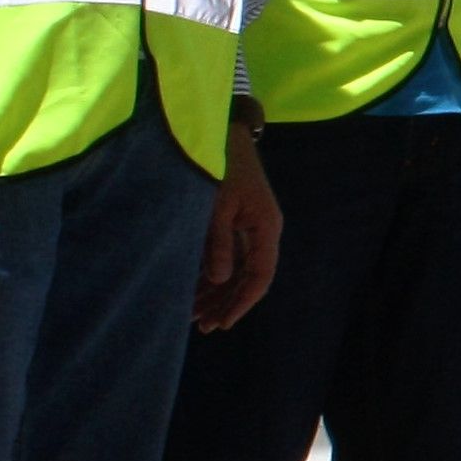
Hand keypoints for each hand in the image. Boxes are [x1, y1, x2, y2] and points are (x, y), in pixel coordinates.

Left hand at [197, 120, 285, 331]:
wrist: (225, 134)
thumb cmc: (222, 165)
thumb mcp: (217, 204)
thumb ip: (218, 243)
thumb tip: (220, 279)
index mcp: (266, 228)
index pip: (259, 277)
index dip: (241, 302)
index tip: (223, 323)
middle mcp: (263, 233)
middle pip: (249, 278)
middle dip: (226, 303)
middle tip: (203, 326)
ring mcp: (251, 229)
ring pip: (237, 271)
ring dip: (218, 292)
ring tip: (195, 314)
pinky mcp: (238, 224)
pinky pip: (229, 257)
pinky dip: (213, 274)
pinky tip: (196, 289)